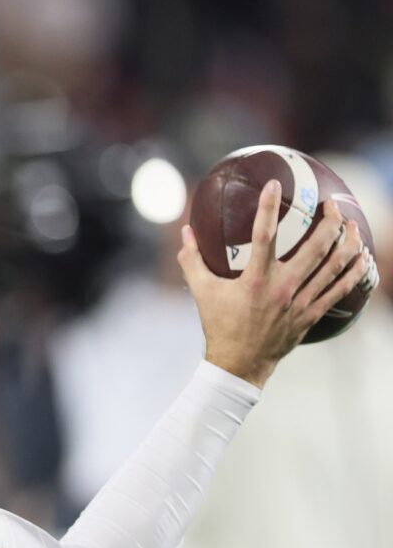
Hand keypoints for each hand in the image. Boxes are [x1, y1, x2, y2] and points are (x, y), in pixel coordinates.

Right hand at [180, 179, 370, 387]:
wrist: (239, 363)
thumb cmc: (218, 325)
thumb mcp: (200, 292)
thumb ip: (192, 260)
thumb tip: (184, 231)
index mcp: (254, 279)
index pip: (264, 235)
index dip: (269, 206)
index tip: (275, 184)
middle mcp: (282, 288)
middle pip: (316, 247)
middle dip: (329, 221)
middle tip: (332, 204)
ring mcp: (301, 302)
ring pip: (334, 267)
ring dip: (347, 242)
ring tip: (352, 225)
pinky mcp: (311, 314)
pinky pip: (340, 290)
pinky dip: (355, 272)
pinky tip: (362, 257)